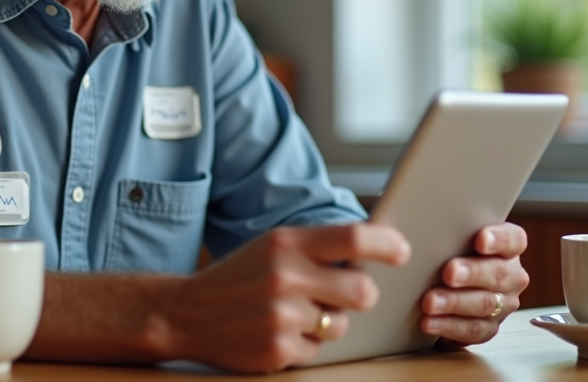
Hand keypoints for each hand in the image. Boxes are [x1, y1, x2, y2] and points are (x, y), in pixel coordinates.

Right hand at [164, 222, 410, 372]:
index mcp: (286, 243)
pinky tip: (280, 332)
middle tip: (348, 294)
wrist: (185, 312)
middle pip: (362, 290)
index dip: (388, 245)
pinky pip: (319, 350)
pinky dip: (307, 344)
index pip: (354, 237)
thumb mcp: (272, 247)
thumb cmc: (239, 277)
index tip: (402, 251)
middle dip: (363, 295)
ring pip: (342, 325)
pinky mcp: (278, 350)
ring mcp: (282, 316)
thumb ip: (317, 247)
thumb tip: (375, 249)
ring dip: (330, 322)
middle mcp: (285, 276)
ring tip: (297, 313)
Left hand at [420, 222, 528, 346]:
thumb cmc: (448, 252)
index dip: (499, 239)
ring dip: (455, 302)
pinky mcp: (488, 327)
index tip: (481, 240)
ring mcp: (503, 304)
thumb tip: (409, 229)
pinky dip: (449, 326)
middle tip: (449, 272)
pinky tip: (430, 322)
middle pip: (498, 273)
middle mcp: (511, 276)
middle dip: (472, 273)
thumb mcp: (449, 238)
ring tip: (430, 301)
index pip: (513, 239)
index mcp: (508, 248)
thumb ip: (445, 230)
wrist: (444, 285)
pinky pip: (472, 330)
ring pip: (484, 304)